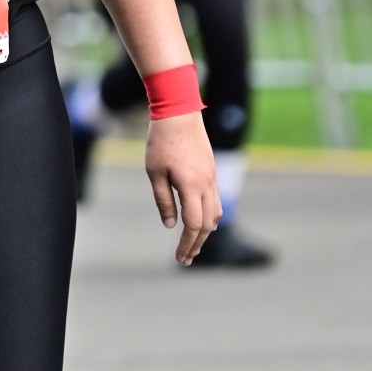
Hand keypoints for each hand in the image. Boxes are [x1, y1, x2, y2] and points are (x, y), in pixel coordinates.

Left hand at [145, 112, 220, 264]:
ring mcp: (212, 178)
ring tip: (194, 244)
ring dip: (206, 231)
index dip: (187, 244)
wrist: (179, 112)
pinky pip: (216, 200)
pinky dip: (210, 216)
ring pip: (216, 213)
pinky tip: (201, 220)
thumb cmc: (162, 141)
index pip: (194, 226)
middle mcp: (207, 185)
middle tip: (186, 258)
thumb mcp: (155, 172)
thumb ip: (164, 200)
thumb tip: (170, 225)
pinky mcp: (212, 171)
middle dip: (197, 244)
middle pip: (208, 224)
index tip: (180, 258)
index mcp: (192, 187)